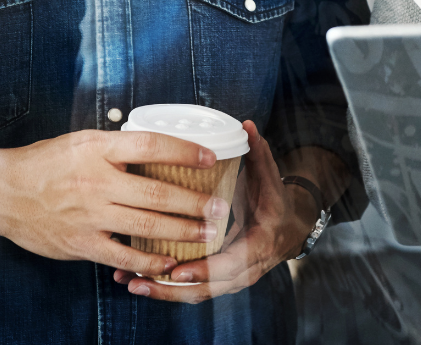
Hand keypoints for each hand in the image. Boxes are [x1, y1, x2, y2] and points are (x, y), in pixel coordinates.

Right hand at [0, 129, 228, 278]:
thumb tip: (157, 148)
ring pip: (146, 224)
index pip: (151, 145)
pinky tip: (168, 261)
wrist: (4, 191)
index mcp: (99, 148)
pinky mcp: (81, 243)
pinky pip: (121, 255)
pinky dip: (147, 260)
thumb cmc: (46, 162)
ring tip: (206, 233)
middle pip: (156, 191)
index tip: (209, 157)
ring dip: (181, 231)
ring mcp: (90, 214)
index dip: (183, 151)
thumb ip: (118, 147)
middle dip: (193, 201)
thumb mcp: (82, 140)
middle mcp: (97, 181)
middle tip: (220, 207)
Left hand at [112, 121, 320, 302]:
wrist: (288, 227)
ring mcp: (232, 279)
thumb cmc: (274, 199)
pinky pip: (193, 290)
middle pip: (207, 289)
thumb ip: (258, 152)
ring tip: (132, 283)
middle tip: (140, 279)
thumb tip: (247, 125)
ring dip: (164, 292)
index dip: (203, 270)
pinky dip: (167, 288)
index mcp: (259, 244)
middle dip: (172, 288)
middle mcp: (245, 269)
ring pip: (197, 295)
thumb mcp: (269, 177)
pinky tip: (138, 281)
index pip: (230, 265)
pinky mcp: (219, 280)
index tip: (177, 269)